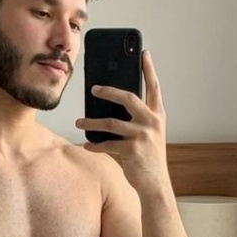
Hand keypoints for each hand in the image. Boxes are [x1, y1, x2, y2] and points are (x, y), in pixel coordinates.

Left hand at [75, 49, 169, 191]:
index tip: (144, 53)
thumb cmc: (148, 157)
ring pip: (111, 122)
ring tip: (79, 122)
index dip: (149, 69)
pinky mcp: (132, 150)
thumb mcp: (148, 135)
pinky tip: (86, 144)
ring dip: (91, 122)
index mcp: (157, 115)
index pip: (154, 87)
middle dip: (108, 90)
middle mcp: (152, 122)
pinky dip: (95, 145)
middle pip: (128, 97)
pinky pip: (107, 144)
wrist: (155, 183)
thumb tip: (111, 107)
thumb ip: (137, 119)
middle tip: (93, 88)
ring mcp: (143, 135)